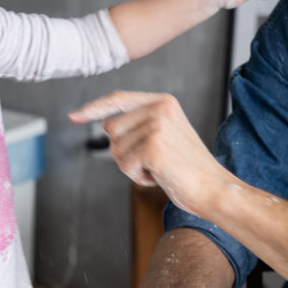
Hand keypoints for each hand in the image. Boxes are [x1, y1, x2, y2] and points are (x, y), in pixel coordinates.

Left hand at [68, 91, 229, 213]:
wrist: (213, 187)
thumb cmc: (187, 168)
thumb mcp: (165, 134)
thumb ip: (139, 123)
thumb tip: (106, 124)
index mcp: (163, 101)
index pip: (118, 99)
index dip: (94, 108)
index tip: (74, 116)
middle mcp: (159, 108)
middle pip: (111, 128)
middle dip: (123, 150)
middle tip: (153, 160)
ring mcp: (156, 126)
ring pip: (116, 150)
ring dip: (132, 166)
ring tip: (160, 168)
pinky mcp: (153, 147)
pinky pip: (125, 165)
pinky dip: (138, 177)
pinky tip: (160, 176)